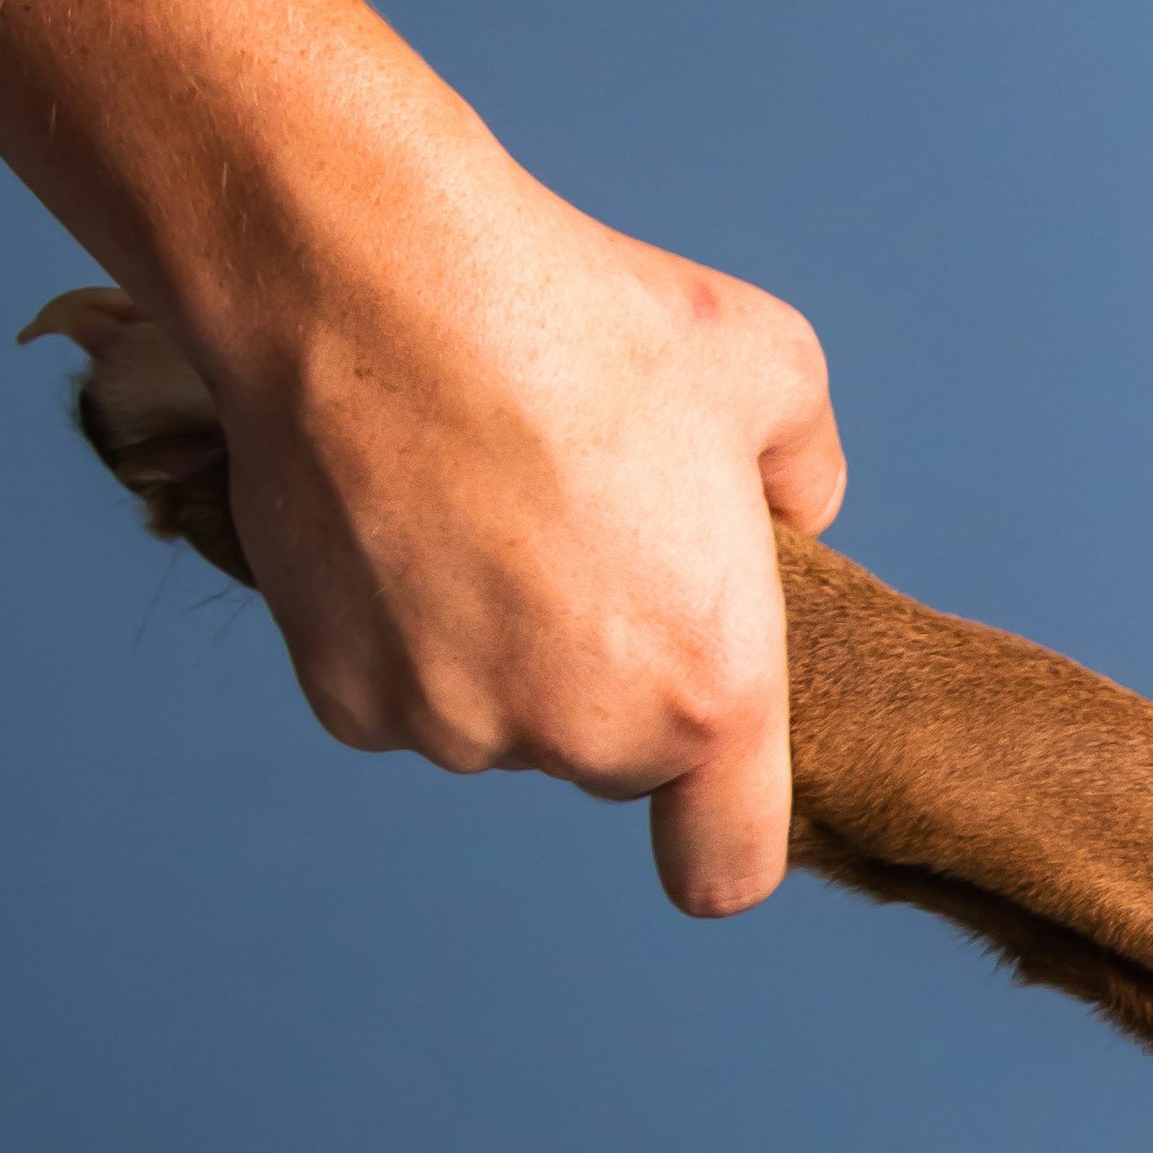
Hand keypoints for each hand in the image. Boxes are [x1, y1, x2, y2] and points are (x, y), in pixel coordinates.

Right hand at [54, 118, 844, 909]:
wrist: (378, 284)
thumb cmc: (584, 317)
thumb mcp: (773, 371)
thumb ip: (805, 477)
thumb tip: (790, 518)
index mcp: (712, 688)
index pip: (727, 868)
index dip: (715, 832)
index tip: (698, 797)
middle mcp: (584, 736)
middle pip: (610, 763)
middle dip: (608, 681)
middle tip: (581, 543)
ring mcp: (456, 726)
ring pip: (498, 723)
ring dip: (499, 653)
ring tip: (484, 511)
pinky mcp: (347, 701)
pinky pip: (396, 694)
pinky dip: (401, 633)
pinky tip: (403, 524)